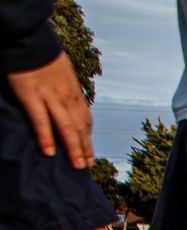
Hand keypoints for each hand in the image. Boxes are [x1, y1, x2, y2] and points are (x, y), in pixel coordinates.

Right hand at [5, 53, 91, 167]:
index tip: (90, 153)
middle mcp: (66, 96)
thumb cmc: (42, 54)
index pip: (85, 119)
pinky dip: (46, 137)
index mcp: (73, 91)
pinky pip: (41, 120)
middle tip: (87, 167)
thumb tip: (67, 102)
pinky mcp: (31, 95)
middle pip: (79, 127)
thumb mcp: (62, 72)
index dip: (88, 137)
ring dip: (73, 148)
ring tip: (78, 166)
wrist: (28, 37)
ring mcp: (50, 97)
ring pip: (66, 127)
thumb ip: (65, 89)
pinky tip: (49, 152)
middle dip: (85, 148)